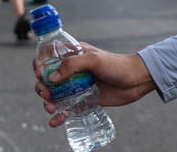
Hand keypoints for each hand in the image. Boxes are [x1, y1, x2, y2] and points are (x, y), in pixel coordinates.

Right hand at [33, 42, 156, 127]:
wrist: (136, 80)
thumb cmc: (117, 65)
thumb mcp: (94, 60)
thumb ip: (72, 65)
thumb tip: (52, 78)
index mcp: (73, 55)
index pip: (48, 56)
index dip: (39, 64)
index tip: (40, 74)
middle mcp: (72, 71)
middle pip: (47, 79)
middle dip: (42, 87)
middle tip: (47, 94)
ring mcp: (77, 86)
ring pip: (54, 95)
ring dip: (48, 102)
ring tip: (51, 108)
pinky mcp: (83, 100)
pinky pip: (66, 108)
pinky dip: (58, 116)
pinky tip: (55, 121)